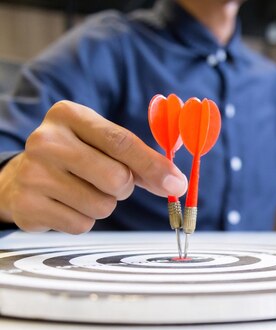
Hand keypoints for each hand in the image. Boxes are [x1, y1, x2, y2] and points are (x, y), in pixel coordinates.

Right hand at [0, 101, 186, 233]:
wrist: (20, 178)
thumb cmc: (76, 157)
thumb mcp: (102, 144)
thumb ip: (141, 160)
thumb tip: (176, 183)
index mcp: (69, 115)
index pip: (121, 142)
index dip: (153, 165)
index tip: (176, 183)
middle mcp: (46, 141)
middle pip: (116, 177)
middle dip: (124, 188)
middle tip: (110, 182)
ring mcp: (33, 174)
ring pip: (101, 206)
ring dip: (103, 205)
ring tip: (83, 191)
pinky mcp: (27, 206)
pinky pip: (81, 225)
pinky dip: (83, 220)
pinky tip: (66, 205)